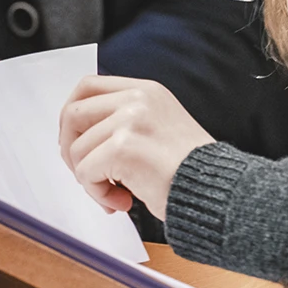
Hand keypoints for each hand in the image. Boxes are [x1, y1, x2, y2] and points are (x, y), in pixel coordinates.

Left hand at [59, 75, 213, 216]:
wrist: (217, 190)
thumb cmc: (192, 170)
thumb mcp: (159, 128)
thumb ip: (125, 123)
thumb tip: (81, 139)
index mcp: (146, 91)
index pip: (88, 87)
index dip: (72, 116)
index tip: (76, 142)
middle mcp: (137, 99)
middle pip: (73, 114)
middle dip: (70, 150)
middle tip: (87, 174)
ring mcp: (130, 121)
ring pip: (77, 150)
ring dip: (90, 181)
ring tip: (116, 195)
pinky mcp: (123, 147)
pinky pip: (86, 173)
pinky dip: (97, 193)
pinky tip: (121, 201)